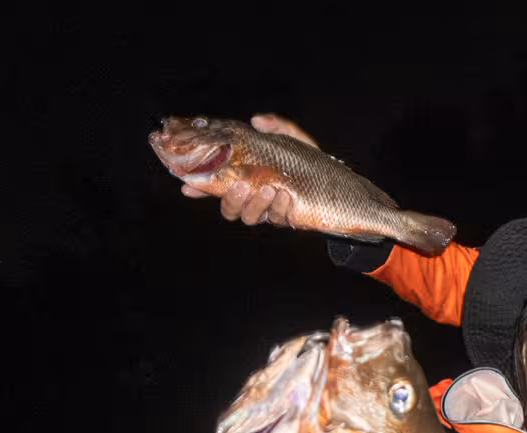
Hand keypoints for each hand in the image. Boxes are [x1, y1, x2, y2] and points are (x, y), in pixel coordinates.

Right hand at [180, 114, 319, 227]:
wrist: (339, 186)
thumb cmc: (311, 162)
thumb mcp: (293, 138)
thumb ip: (276, 126)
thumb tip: (256, 120)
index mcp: (248, 179)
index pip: (217, 185)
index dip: (200, 188)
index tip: (187, 187)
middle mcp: (254, 198)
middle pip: (229, 209)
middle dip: (230, 199)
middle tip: (240, 185)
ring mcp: (269, 210)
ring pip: (249, 216)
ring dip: (255, 204)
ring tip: (268, 188)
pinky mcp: (286, 218)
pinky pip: (276, 218)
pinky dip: (279, 207)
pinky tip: (285, 196)